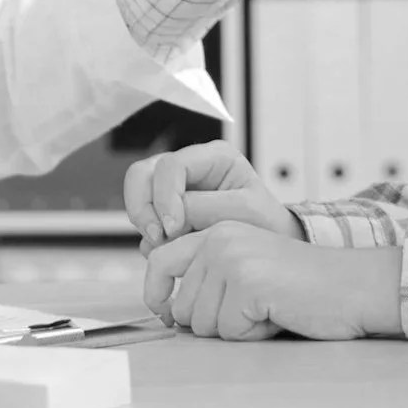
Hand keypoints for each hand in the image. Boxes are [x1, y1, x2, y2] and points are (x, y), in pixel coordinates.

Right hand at [124, 141, 303, 253]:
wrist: (270, 247)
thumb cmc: (266, 225)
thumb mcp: (245, 212)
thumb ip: (206, 208)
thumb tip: (170, 217)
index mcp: (214, 157)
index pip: (171, 166)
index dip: (165, 196)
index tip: (174, 228)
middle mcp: (190, 167)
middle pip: (143, 173)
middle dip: (143, 207)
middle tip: (158, 237)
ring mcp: (174, 189)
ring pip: (137, 194)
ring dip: (144, 222)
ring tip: (165, 245)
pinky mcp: (167, 212)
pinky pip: (143, 220)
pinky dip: (149, 238)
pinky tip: (170, 250)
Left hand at [142, 222, 399, 340]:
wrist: (350, 285)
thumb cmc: (302, 284)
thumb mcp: (247, 267)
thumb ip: (209, 276)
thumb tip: (168, 308)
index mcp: (217, 230)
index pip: (158, 260)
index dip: (156, 294)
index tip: (165, 313)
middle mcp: (219, 238)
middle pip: (181, 305)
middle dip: (212, 321)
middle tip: (252, 308)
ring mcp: (231, 258)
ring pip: (202, 323)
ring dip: (234, 328)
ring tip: (267, 308)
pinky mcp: (246, 282)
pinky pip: (229, 330)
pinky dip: (252, 333)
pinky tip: (276, 314)